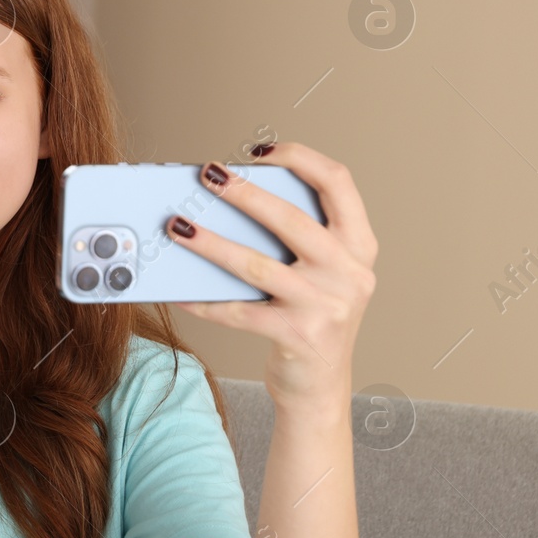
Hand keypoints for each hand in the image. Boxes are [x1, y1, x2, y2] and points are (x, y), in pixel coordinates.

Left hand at [166, 143, 377, 413]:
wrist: (319, 386)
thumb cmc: (314, 317)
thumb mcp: (323, 273)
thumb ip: (299, 238)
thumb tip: (234, 197)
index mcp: (359, 247)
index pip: (339, 184)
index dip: (301, 159)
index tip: (262, 151)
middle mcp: (349, 273)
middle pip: (291, 220)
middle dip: (244, 192)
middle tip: (208, 175)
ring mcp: (326, 306)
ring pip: (255, 264)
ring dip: (210, 243)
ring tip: (178, 226)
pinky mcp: (296, 336)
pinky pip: (237, 311)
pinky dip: (203, 299)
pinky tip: (178, 289)